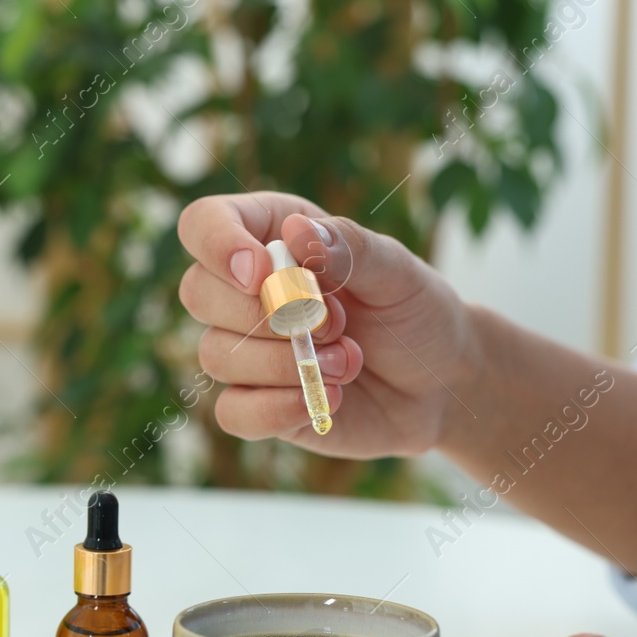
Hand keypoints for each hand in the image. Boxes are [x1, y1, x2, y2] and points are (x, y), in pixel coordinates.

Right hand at [176, 192, 478, 458]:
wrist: (439, 381)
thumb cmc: (414, 312)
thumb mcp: (397, 271)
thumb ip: (348, 247)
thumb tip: (295, 231)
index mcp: (269, 237)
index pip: (203, 225)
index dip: (218, 245)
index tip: (263, 272)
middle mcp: (246, 292)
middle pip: (198, 292)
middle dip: (269, 314)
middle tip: (338, 322)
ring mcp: (245, 350)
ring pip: (216, 354)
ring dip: (286, 362)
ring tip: (349, 362)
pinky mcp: (256, 404)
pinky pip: (232, 412)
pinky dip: (276, 409)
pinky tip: (325, 399)